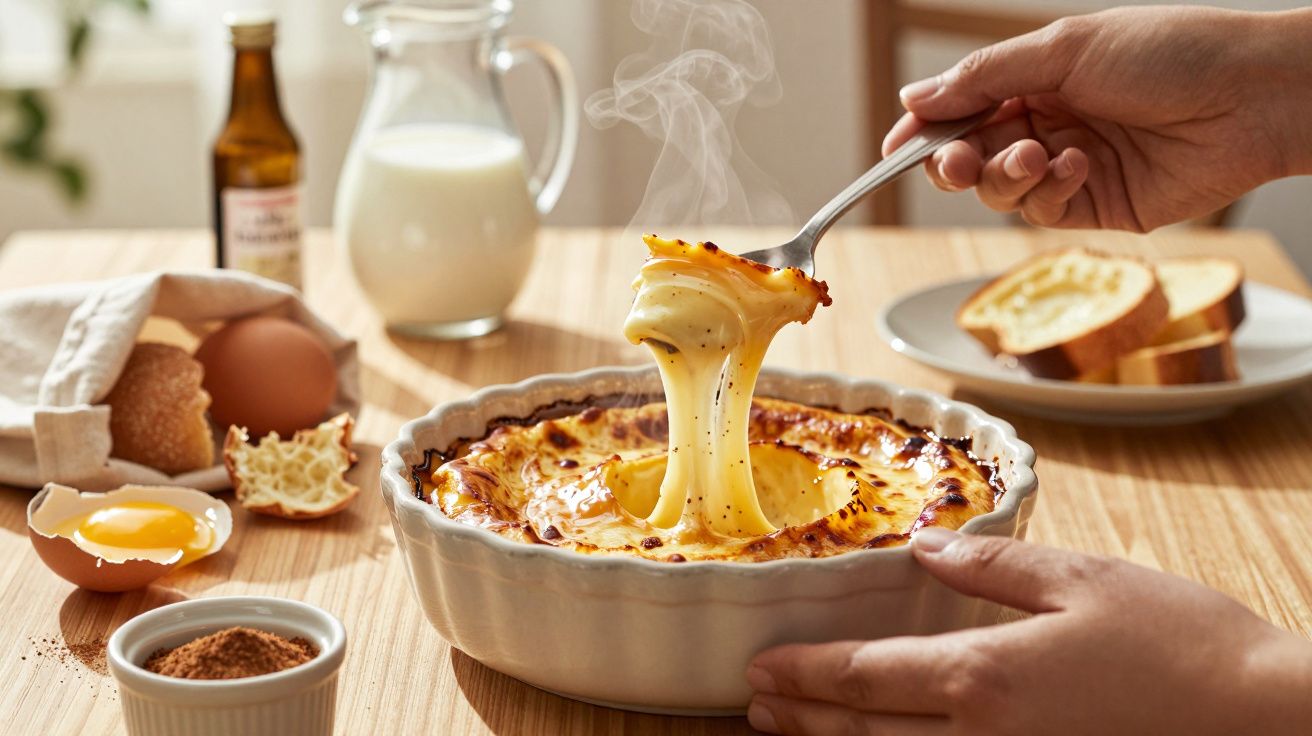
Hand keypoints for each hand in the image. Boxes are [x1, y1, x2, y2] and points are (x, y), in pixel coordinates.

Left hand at [746, 528, 1311, 734]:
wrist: (1266, 723)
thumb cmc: (1182, 646)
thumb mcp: (1084, 581)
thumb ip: (991, 567)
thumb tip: (922, 547)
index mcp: (985, 678)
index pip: (865, 675)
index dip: (805, 672)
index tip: (760, 667)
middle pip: (863, 734)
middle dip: (802, 718)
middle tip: (756, 702)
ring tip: (789, 732)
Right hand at [882, 6, 1311, 230]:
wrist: (1252, 98)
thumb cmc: (1171, 52)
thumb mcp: (1064, 49)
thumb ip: (985, 78)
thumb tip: (914, 98)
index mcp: (1035, 77)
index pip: (960, 109)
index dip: (924, 130)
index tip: (895, 149)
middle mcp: (1047, 122)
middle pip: (968, 156)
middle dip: (954, 161)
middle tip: (955, 161)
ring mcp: (1067, 167)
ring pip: (998, 189)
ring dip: (1005, 175)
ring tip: (1038, 154)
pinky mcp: (1094, 206)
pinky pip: (1041, 211)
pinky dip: (1047, 193)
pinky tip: (1077, 167)